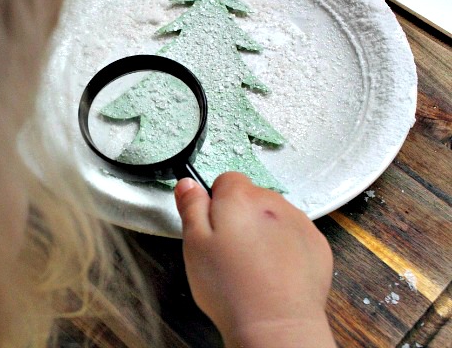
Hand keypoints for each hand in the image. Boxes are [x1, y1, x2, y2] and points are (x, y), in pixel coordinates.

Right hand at [174, 172, 334, 346]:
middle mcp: (274, 202)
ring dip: (263, 232)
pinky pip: (294, 235)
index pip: (226, 180)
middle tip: (228, 252)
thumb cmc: (230, 287)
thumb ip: (191, 207)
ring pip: (274, 217)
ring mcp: (299, 222)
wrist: (275, 324)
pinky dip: (285, 248)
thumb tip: (188, 184)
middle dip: (240, 218)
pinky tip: (273, 273)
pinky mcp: (317, 244)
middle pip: (252, 198)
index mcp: (240, 198)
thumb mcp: (194, 244)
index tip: (212, 227)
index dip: (215, 203)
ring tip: (251, 266)